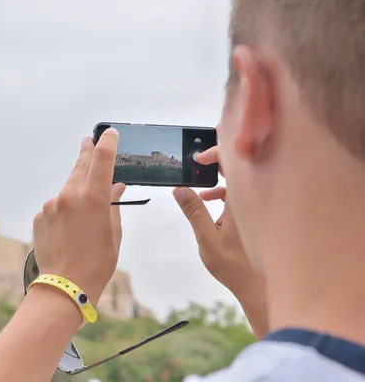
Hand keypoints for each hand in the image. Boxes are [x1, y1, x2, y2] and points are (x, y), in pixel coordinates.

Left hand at [33, 130, 125, 304]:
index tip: (110, 134)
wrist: (65, 286)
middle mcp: (70, 196)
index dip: (107, 143)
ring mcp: (52, 206)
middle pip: (80, 166)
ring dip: (76, 191)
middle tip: (87, 142)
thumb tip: (115, 188)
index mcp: (94, 198)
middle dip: (86, 153)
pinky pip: (55, 207)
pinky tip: (69, 229)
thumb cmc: (97, 264)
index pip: (102, 160)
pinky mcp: (40, 217)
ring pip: (67, 190)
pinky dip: (63, 210)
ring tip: (84, 206)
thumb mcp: (113, 233)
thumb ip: (113, 205)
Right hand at [173, 145, 268, 337]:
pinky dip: (224, 194)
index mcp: (243, 202)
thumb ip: (194, 212)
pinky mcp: (254, 213)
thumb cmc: (237, 267)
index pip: (234, 164)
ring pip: (238, 182)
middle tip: (197, 163)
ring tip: (201, 195)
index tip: (198, 159)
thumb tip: (179, 189)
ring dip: (218, 182)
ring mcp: (256, 206)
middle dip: (216, 161)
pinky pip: (240, 194)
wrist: (260, 287)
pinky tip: (211, 205)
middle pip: (238, 168)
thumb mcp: (207, 239)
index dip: (216, 152)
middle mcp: (253, 200)